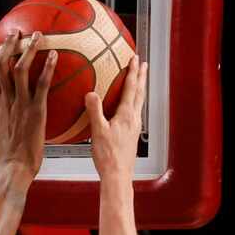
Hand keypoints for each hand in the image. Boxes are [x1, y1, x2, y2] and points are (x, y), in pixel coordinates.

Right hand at [0, 34, 53, 179]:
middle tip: (16, 33)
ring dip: (27, 49)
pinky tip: (54, 55)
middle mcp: (5, 100)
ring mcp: (19, 104)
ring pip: (19, 69)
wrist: (13, 168)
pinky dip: (47, 68)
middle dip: (7, 45)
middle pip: (1, 65)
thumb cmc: (6, 154)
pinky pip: (41, 84)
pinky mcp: (34, 110)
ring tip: (36, 36)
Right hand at [86, 55, 146, 183]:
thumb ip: (95, 111)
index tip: (134, 58)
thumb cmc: (108, 157)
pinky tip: (130, 107)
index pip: (130, 88)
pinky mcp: (132, 136)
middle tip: (143, 64)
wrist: (118, 176)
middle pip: (140, 92)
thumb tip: (91, 93)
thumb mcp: (98, 132)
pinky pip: (135, 113)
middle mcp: (133, 119)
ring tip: (140, 80)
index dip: (132, 72)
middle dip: (141, 76)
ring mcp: (134, 127)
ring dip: (140, 88)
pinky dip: (135, 103)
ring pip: (139, 102)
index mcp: (126, 115)